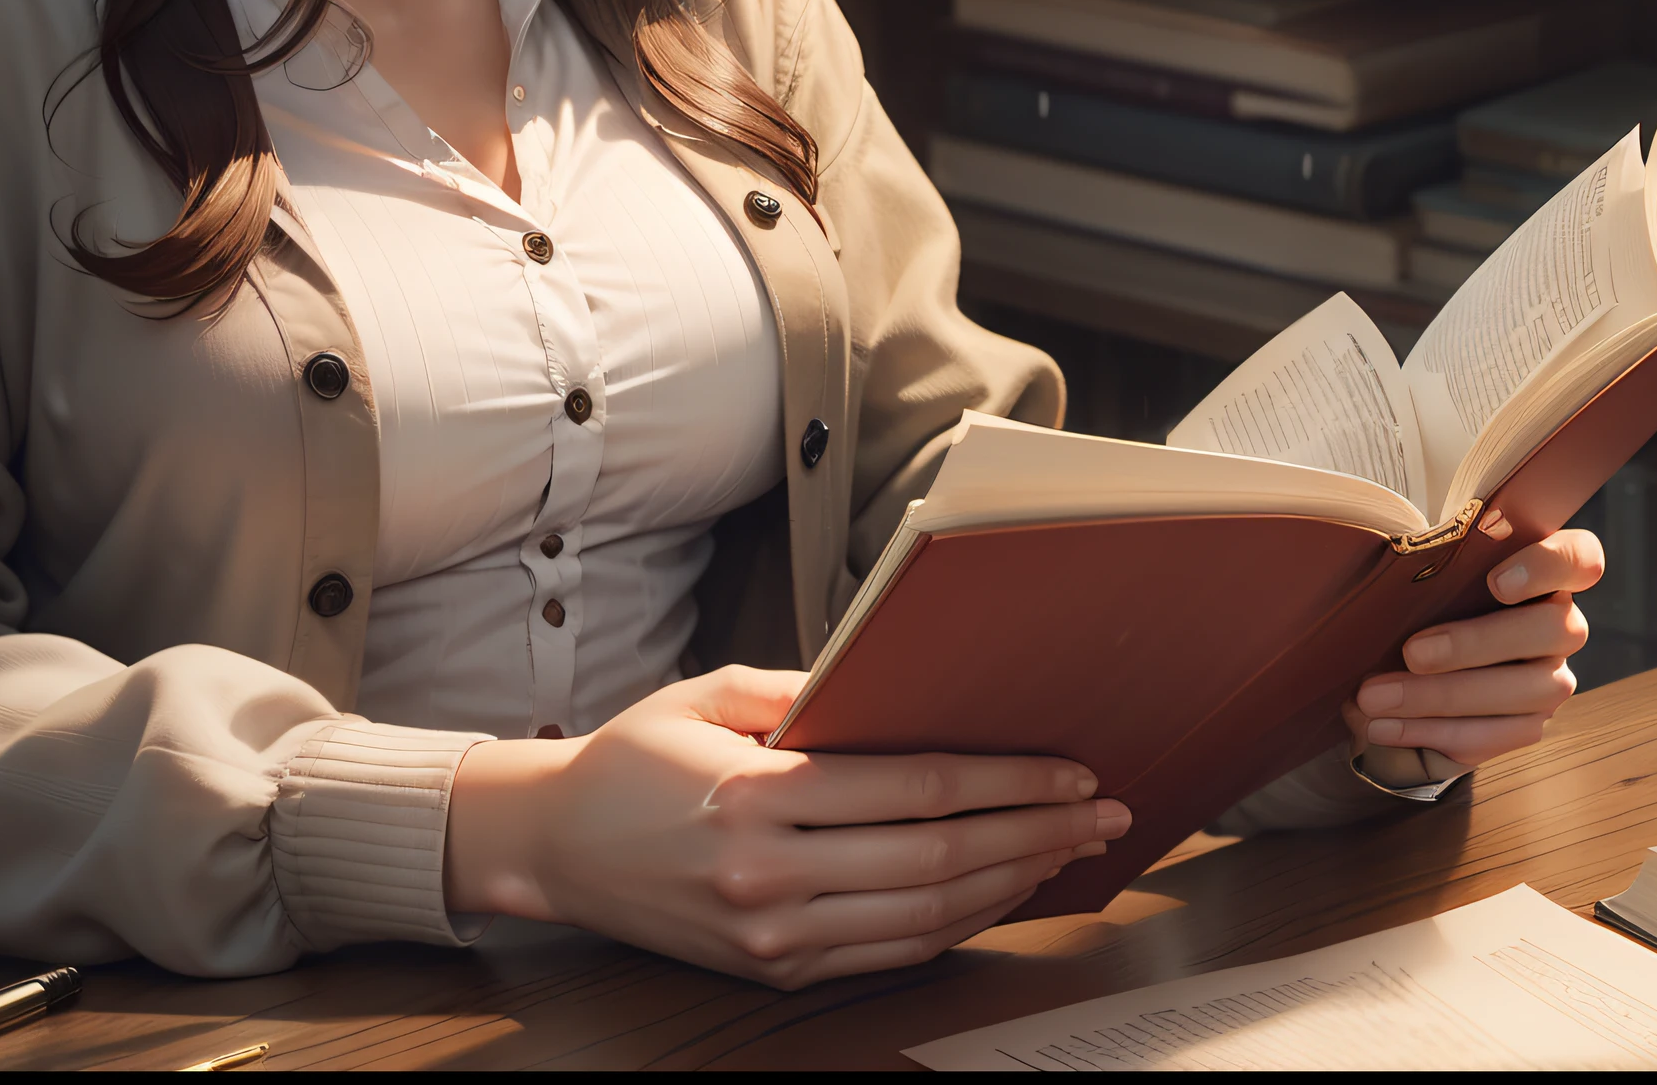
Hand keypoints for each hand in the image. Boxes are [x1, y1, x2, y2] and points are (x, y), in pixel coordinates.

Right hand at [440, 666, 1128, 987]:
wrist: (554, 846)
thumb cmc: (635, 757)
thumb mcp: (712, 694)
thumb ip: (808, 689)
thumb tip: (909, 687)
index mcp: (757, 796)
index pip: (918, 790)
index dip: (1010, 781)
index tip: (1072, 770)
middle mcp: (769, 876)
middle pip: (940, 857)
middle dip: (1037, 833)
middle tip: (1102, 813)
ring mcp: (774, 935)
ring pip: (928, 914)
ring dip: (1013, 882)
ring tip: (1068, 850)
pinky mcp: (776, 970)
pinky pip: (892, 949)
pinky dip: (959, 923)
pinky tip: (1000, 891)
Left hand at [1343, 516, 1600, 788]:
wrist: (1413, 665)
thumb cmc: (1426, 599)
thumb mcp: (1429, 573)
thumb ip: (1433, 562)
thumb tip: (1389, 563)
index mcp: (1546, 572)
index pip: (1580, 558)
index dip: (1548, 567)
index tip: (1496, 582)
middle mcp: (1561, 624)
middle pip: (1554, 629)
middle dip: (1477, 644)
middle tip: (1411, 653)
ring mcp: (1551, 679)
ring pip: (1526, 691)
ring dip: (1444, 697)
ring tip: (1376, 699)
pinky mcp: (1528, 725)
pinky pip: (1494, 735)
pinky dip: (1433, 732)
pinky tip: (1384, 726)